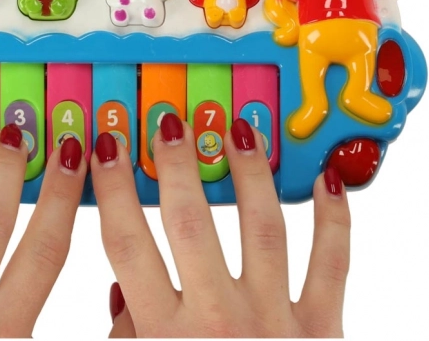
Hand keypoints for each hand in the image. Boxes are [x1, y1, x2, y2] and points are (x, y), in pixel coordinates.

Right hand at [92, 115, 349, 337]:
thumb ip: (126, 336)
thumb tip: (120, 286)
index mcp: (165, 335)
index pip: (126, 243)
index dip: (112, 189)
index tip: (105, 146)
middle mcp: (219, 321)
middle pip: (190, 223)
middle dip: (175, 166)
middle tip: (168, 122)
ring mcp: (276, 321)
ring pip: (263, 228)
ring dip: (250, 174)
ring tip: (239, 130)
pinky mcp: (322, 331)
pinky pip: (333, 265)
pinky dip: (336, 219)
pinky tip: (328, 176)